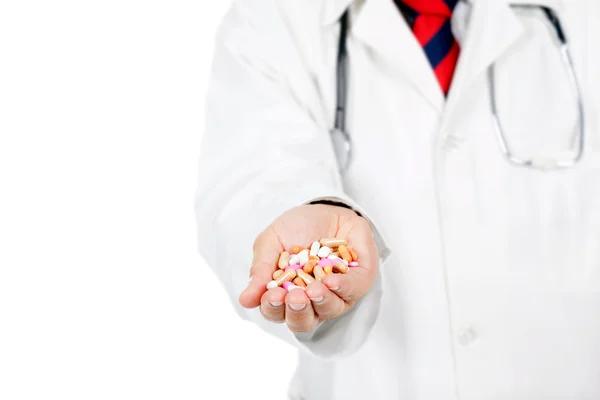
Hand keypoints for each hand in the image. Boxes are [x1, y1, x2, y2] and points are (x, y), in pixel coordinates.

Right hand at [238, 204, 378, 332]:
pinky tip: (332, 282)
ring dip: (321, 302)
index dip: (273, 309)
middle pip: (304, 321)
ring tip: (314, 289)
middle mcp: (312, 300)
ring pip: (330, 310)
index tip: (271, 296)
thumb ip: (261, 271)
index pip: (277, 312)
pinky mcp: (359, 279)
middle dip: (298, 312)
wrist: (324, 207)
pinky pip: (354, 291)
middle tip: (294, 297)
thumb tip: (245, 301)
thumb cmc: (295, 228)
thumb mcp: (270, 243)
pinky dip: (344, 288)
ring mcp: (337, 293)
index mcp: (287, 295)